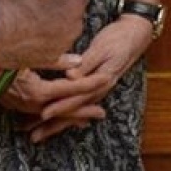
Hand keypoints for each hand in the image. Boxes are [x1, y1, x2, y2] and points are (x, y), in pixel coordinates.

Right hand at [0, 0, 96, 71]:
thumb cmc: (5, 6)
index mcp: (72, 2)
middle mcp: (73, 26)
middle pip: (78, 5)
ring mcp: (63, 45)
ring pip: (70, 26)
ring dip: (61, 19)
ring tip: (39, 13)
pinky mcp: (49, 60)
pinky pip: (62, 54)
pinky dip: (61, 48)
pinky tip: (65, 49)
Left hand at [5, 14, 155, 142]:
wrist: (137, 34)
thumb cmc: (119, 37)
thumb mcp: (103, 47)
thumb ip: (87, 62)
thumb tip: (71, 75)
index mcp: (102, 79)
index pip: (77, 97)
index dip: (60, 106)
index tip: (43, 114)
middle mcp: (100, 88)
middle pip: (75, 110)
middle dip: (54, 123)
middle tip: (34, 135)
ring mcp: (98, 88)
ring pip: (76, 110)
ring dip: (58, 123)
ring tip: (39, 133)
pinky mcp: (96, 85)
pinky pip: (80, 104)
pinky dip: (68, 115)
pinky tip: (59, 122)